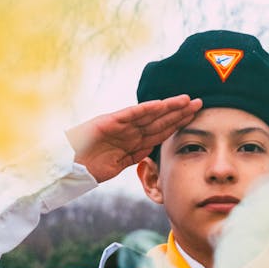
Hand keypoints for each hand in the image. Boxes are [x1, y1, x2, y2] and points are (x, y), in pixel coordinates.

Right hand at [66, 95, 202, 183]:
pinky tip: (160, 105)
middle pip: (159, 120)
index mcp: (132, 140)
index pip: (160, 131)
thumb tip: (150, 152)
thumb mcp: (118, 164)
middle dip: (180, 112)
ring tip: (186, 100)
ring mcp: (120, 124)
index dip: (178, 124)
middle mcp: (128, 129)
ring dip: (168, 107)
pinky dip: (145, 109)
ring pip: (149, 114)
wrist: (68, 167)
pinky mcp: (108, 122)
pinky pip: (130, 115)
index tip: (195, 118)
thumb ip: (134, 156)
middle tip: (200, 103)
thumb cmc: (89, 166)